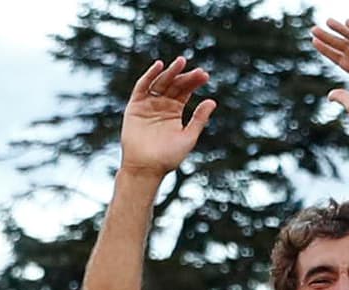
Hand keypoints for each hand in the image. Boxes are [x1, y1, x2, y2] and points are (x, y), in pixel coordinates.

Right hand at [119, 57, 215, 177]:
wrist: (146, 167)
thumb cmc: (168, 157)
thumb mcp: (188, 137)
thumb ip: (199, 119)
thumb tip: (212, 101)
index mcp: (174, 112)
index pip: (185, 91)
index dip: (194, 83)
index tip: (205, 76)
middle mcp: (161, 105)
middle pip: (175, 85)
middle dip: (185, 77)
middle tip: (198, 71)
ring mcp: (148, 104)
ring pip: (160, 83)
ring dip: (170, 72)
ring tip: (181, 62)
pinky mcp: (136, 105)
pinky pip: (143, 87)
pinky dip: (150, 76)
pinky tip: (160, 66)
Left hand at [312, 18, 348, 130]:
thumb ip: (342, 98)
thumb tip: (330, 95)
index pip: (340, 58)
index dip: (327, 50)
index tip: (314, 41)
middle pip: (345, 47)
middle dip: (330, 38)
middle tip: (315, 29)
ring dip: (342, 30)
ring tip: (328, 22)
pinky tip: (348, 23)